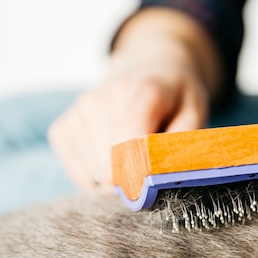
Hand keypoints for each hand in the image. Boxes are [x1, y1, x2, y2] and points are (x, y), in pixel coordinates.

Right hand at [47, 9, 220, 192]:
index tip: (149, 190)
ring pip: (95, 175)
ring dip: (114, 183)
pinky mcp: (62, 128)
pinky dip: (96, 181)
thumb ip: (181, 143)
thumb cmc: (174, 98)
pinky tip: (112, 165)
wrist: (146, 68)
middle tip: (147, 178)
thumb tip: (161, 176)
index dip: (140, 177)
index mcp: (142, 91)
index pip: (132, 145)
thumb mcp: (194, 112)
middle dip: (131, 183)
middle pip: (112, 165)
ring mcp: (79, 113)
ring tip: (131, 164)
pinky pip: (78, 175)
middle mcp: (103, 99)